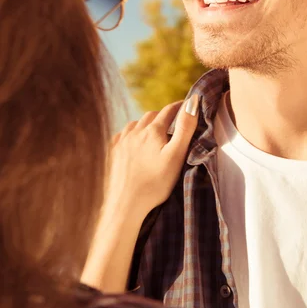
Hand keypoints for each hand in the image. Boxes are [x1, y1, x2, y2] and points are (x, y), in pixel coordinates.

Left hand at [105, 94, 198, 222]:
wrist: (125, 205)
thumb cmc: (155, 183)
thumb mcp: (176, 155)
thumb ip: (185, 128)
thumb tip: (192, 102)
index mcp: (153, 131)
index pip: (169, 111)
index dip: (180, 106)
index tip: (188, 105)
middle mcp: (135, 132)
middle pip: (151, 116)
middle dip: (163, 115)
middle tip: (172, 121)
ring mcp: (121, 142)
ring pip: (135, 124)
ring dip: (146, 124)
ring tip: (153, 131)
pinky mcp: (112, 153)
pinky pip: (122, 135)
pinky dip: (130, 134)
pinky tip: (133, 140)